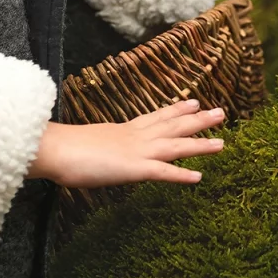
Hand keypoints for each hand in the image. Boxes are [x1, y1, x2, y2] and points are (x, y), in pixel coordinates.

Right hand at [25, 99, 225, 187]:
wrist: (55, 148)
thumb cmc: (64, 147)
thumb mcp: (88, 143)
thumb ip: (100, 145)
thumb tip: (98, 150)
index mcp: (124, 130)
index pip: (156, 117)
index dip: (177, 110)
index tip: (193, 101)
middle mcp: (136, 137)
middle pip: (173, 126)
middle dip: (198, 120)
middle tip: (221, 112)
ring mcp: (137, 151)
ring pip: (176, 146)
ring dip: (200, 145)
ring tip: (222, 143)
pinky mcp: (133, 169)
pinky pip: (163, 172)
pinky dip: (181, 174)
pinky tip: (199, 177)